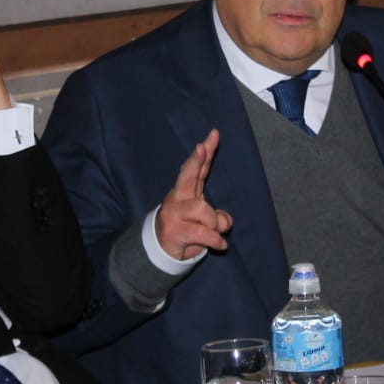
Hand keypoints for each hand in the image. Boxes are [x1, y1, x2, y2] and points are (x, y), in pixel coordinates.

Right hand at [155, 130, 233, 259]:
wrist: (160, 249)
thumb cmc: (186, 229)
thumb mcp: (203, 220)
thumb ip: (216, 216)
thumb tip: (223, 222)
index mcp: (185, 191)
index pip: (197, 168)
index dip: (206, 152)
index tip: (215, 134)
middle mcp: (178, 198)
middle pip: (187, 176)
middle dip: (195, 161)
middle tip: (201, 147)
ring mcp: (174, 213)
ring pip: (203, 210)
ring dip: (215, 224)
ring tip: (215, 234)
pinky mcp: (175, 231)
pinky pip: (204, 232)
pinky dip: (216, 240)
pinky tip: (219, 245)